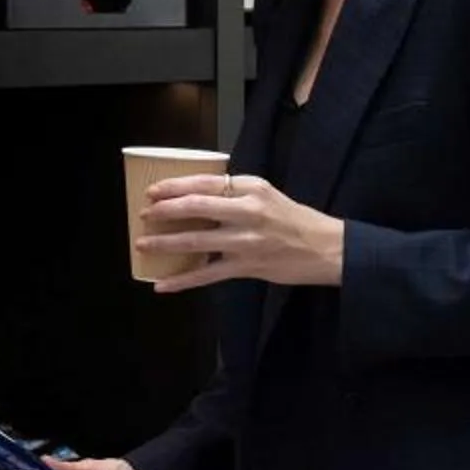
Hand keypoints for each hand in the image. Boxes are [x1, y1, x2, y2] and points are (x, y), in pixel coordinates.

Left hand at [138, 173, 346, 293]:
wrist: (326, 248)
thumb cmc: (293, 219)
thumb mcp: (266, 194)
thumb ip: (234, 193)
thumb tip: (195, 195)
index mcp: (251, 188)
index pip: (205, 183)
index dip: (175, 187)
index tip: (153, 191)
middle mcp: (247, 212)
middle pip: (196, 208)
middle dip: (164, 211)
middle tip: (143, 215)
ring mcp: (246, 242)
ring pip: (196, 242)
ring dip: (165, 243)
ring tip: (143, 245)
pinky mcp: (247, 268)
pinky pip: (207, 275)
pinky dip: (182, 280)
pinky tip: (162, 285)